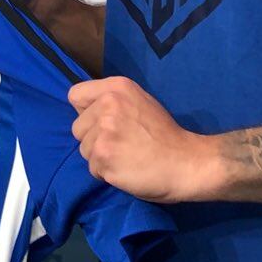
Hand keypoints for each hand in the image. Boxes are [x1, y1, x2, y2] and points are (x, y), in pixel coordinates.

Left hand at [68, 77, 220, 203]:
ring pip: (84, 150)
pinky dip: (106, 173)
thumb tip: (88, 112)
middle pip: (77, 127)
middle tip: (121, 144)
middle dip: (93, 139)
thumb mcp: (141, 102)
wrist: (186, 163)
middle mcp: (107, 105)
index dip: (85, 112)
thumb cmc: (165, 135)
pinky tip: (127, 169)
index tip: (101, 123)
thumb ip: (113, 102)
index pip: (75, 95)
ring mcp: (104, 131)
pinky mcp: (103, 156)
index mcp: (116, 88)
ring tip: (126, 157)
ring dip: (100, 158)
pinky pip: (93, 169)